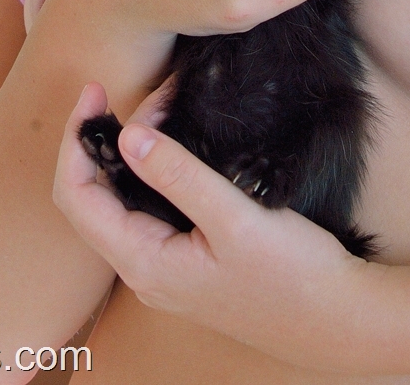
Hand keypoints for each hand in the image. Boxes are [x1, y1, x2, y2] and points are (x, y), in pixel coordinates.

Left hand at [54, 83, 383, 372]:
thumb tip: (127, 136)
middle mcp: (143, 269)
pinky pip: (147, 208)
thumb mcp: (234, 217)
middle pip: (93, 196)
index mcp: (144, 261)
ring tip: (164, 104)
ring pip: (121, 200)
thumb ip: (178, 175)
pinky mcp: (185, 260)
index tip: (94, 91)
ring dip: (130, 150)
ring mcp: (163, 267)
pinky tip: (174, 142)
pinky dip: (151, 168)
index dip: (76, 140)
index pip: (78, 197)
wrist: (334, 318)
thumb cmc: (289, 274)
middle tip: (141, 91)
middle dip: (104, 138)